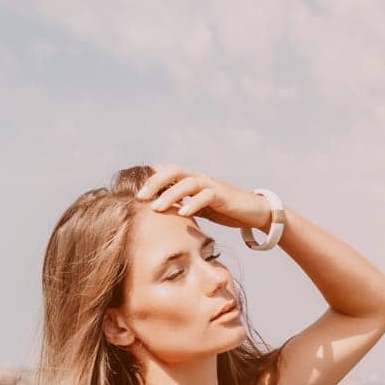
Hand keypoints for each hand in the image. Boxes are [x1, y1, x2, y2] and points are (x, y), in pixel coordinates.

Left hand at [136, 164, 271, 232]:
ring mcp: (211, 185)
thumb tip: (158, 212)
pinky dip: (194, 203)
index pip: (166, 172)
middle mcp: (199, 178)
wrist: (253, 211)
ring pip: (187, 182)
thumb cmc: (223, 210)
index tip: (131, 190)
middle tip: (139, 197)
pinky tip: (184, 212)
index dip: (149, 178)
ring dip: (170, 194)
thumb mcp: (197, 207)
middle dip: (154, 182)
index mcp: (191, 179)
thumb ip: (181, 204)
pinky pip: (206, 196)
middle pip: (172, 171)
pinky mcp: (223, 196)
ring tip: (156, 208)